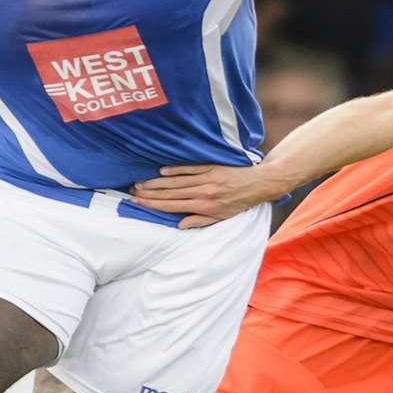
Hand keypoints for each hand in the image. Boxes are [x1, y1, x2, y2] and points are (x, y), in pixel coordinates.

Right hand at [129, 164, 288, 228]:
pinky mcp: (212, 167)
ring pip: (177, 181)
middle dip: (150, 193)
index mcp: (205, 206)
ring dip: (157, 182)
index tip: (140, 202)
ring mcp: (207, 178)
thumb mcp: (222, 217)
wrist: (260, 184)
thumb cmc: (240, 202)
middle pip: (171, 193)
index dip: (155, 204)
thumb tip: (179, 225)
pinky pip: (190, 168)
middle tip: (133, 191)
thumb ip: (200, 220)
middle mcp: (204, 192)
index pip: (174, 206)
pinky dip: (175, 170)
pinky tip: (161, 171)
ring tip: (141, 182)